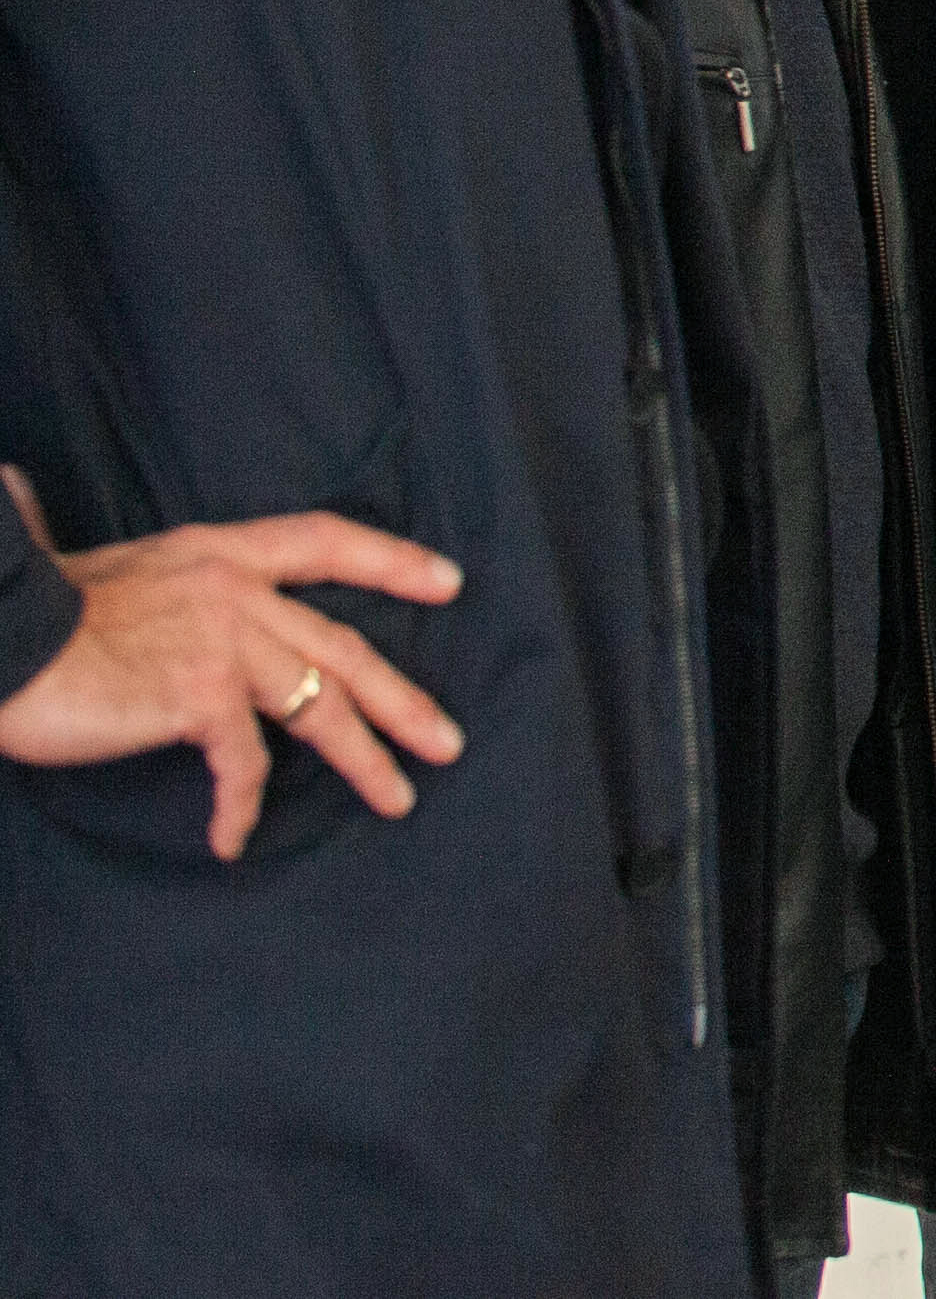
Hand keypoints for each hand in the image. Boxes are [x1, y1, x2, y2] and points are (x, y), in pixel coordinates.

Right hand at [0, 465, 467, 858]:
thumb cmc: (42, 614)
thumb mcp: (124, 572)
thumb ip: (173, 582)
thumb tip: (177, 594)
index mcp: (219, 552)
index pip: (324, 540)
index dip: (389, 560)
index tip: (449, 581)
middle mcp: (233, 589)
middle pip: (342, 645)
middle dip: (402, 698)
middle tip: (448, 740)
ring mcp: (221, 641)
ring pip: (319, 705)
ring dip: (364, 758)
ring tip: (398, 797)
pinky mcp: (196, 695)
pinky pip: (242, 761)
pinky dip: (240, 805)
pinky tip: (233, 839)